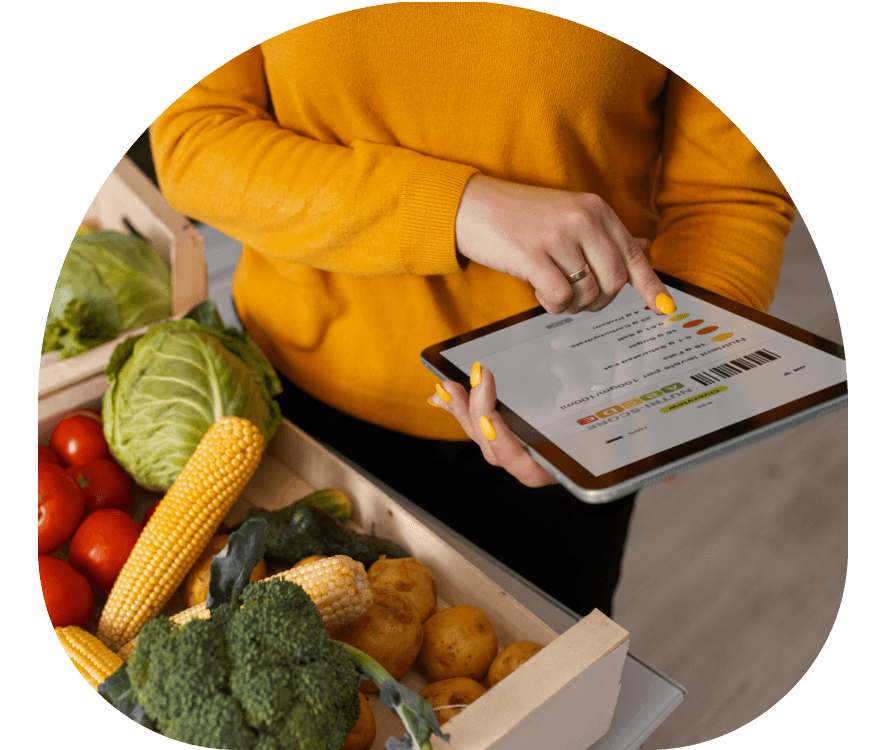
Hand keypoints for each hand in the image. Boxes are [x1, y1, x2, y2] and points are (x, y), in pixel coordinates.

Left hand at [429, 363, 679, 487]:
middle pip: (492, 447)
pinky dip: (459, 406)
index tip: (493, 414)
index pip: (521, 464)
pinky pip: (476, 422)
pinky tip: (442, 388)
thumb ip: (646, 462)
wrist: (605, 441)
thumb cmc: (616, 444)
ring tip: (447, 383)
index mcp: (552, 471)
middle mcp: (529, 464)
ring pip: (480, 434)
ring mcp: (512, 449)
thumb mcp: (629, 450)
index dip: (503, 442)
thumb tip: (671, 475)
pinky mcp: (502, 431)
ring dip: (461, 409)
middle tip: (472, 381)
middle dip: (477, 415)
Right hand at [455, 175, 675, 315]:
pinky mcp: (533, 255)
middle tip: (581, 301)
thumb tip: (643, 247)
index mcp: (596, 209)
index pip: (633, 254)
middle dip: (599, 301)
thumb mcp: (569, 214)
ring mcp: (559, 236)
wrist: (473, 206)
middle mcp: (583, 219)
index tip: (663, 307)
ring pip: (588, 293)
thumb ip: (606, 234)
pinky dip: (553, 305)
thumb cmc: (520, 215)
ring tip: (554, 291)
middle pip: (614, 281)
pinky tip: (539, 292)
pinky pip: (561, 298)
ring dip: (574, 305)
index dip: (650, 285)